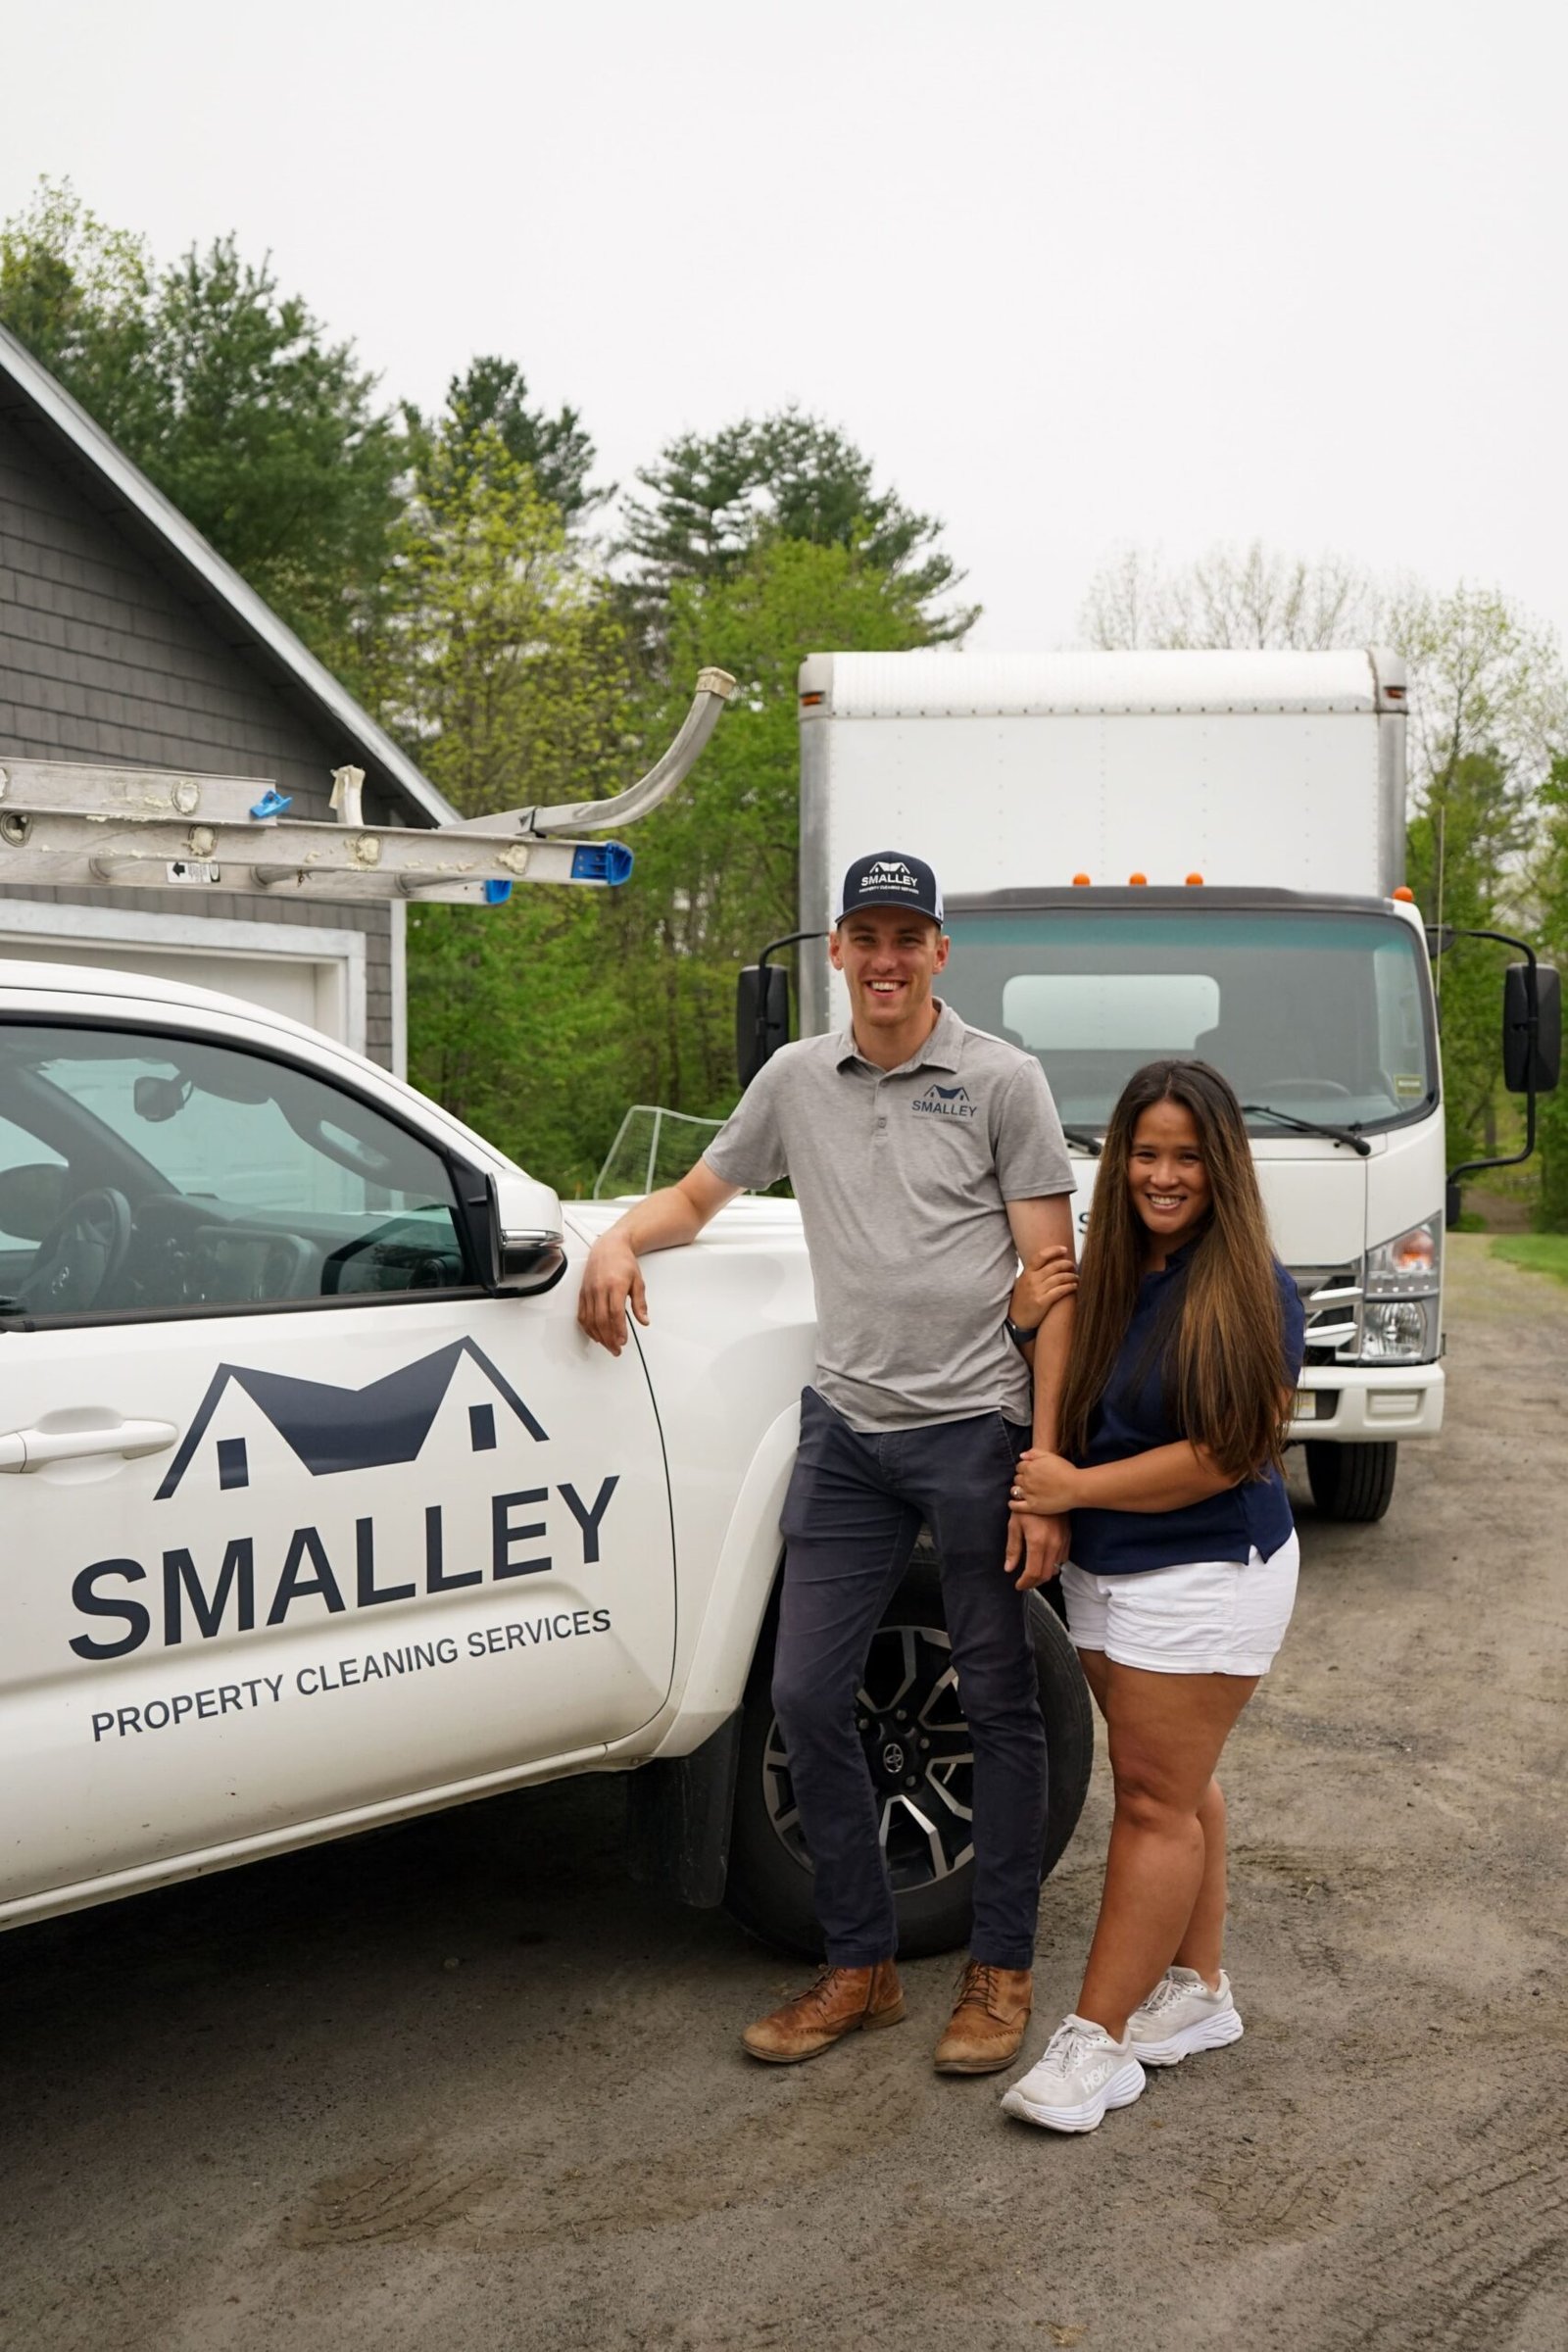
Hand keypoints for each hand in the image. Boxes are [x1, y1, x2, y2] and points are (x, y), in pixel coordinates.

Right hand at [577, 1235, 647, 1354]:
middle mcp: (599, 1288)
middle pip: (601, 1320)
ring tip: (607, 1345)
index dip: (618, 1330)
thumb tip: (644, 1320)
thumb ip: (640, 1303)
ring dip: (598, 1335)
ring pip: (590, 1319)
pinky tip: (594, 1334)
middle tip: (616, 1349)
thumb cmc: (623, 1261)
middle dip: (609, 1338)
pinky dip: (587, 1327)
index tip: (623, 1341)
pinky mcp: (582, 1292)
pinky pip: (582, 1314)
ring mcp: (589, 1291)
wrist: (608, 1246)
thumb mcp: (638, 1281)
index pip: (615, 1313)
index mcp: (615, 1285)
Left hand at [1004, 1508, 1069, 1590]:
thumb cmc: (1027, 1506)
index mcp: (1037, 1542)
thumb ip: (1013, 1549)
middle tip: (1024, 1583)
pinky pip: (1062, 1559)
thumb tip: (1009, 1568)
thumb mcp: (1014, 1524)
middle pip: (1045, 1575)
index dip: (1025, 1583)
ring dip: (1043, 1575)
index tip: (1018, 1585)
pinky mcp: (1068, 1538)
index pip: (1033, 1572)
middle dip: (1034, 1583)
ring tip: (1032, 1574)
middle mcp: (1053, 1544)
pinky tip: (1043, 1561)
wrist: (1047, 1489)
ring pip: (1055, 1568)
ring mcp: (1063, 1542)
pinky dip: (1052, 1565)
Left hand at [1009, 1448, 1080, 1515]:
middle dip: (1022, 1479)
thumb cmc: (1066, 1471)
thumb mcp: (1051, 1456)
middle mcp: (1027, 1480)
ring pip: (1015, 1491)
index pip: (1019, 1467)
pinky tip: (1014, 1503)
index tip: (1031, 1472)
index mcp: (1030, 1467)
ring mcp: (1029, 1494)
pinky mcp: (1032, 1506)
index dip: (1025, 1469)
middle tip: (1030, 1482)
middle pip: (1017, 1479)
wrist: (1076, 1487)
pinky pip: (1016, 1506)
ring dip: (1018, 1490)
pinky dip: (1013, 1504)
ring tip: (1025, 1492)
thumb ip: (1034, 1453)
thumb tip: (1021, 1455)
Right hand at [1010, 1244, 1077, 1332]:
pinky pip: (1060, 1291)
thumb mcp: (1022, 1282)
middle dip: (1067, 1264)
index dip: (1053, 1251)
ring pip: (1059, 1278)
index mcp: (1026, 1273)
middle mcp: (1031, 1280)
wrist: (1015, 1320)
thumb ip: (1033, 1272)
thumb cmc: (1021, 1300)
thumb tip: (1049, 1262)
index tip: (1064, 1249)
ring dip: (1071, 1276)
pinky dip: (1069, 1287)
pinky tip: (1074, 1286)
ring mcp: (1036, 1291)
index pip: (1040, 1256)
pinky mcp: (1042, 1302)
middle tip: (1073, 1266)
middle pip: (1053, 1267)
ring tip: (1076, 1277)